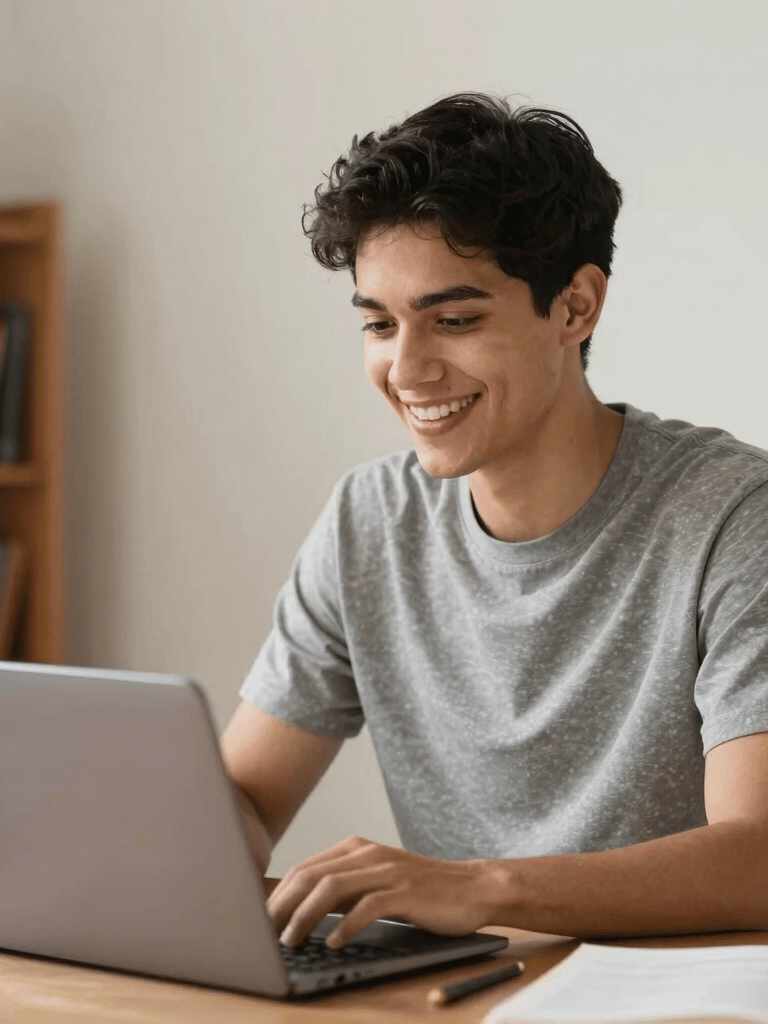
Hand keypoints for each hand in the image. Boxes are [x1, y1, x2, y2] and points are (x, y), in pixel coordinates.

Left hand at [267, 835, 501, 947]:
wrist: (472, 887)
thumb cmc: (420, 892)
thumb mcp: (375, 882)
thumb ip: (343, 889)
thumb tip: (299, 910)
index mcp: (356, 848)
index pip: (304, 868)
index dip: (277, 895)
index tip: (258, 921)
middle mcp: (367, 854)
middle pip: (311, 875)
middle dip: (282, 906)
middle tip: (264, 934)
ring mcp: (386, 871)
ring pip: (332, 888)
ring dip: (305, 916)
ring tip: (291, 941)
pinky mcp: (405, 891)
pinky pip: (367, 906)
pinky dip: (345, 925)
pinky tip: (334, 943)